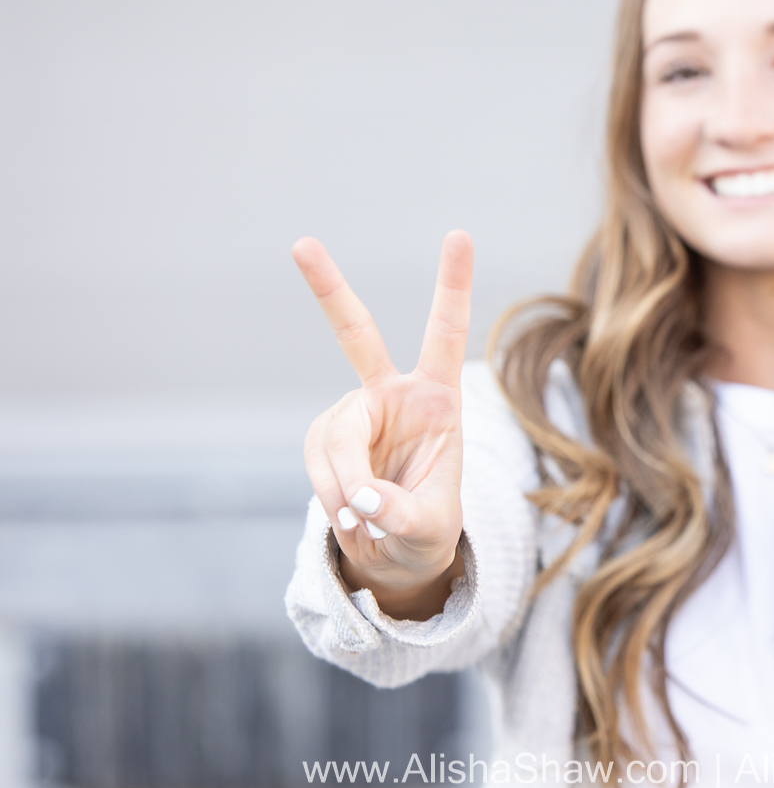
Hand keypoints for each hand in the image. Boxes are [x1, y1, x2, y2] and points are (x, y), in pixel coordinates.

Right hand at [292, 230, 472, 618]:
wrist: (396, 553)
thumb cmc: (428, 531)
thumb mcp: (431, 530)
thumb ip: (401, 514)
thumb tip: (361, 499)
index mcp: (440, 399)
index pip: (447, 334)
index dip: (454, 286)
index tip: (459, 234)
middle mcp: (394, 395)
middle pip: (356, 335)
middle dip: (327, 290)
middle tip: (301, 244)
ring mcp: (354, 413)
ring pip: (334, 438)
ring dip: (344, 484)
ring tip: (366, 516)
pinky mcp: (324, 436)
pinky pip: (317, 462)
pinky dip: (329, 492)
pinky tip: (348, 510)